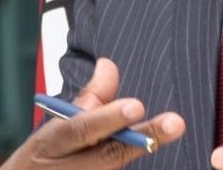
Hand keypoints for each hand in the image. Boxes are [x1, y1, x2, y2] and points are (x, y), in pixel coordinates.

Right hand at [2, 58, 184, 168]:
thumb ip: (90, 97)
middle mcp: (68, 169)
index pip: (82, 129)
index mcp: (53, 143)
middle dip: (146, 138)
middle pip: (111, 155)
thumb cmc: (46, 155)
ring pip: (116, 167)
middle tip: (176, 123)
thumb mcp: (56, 125)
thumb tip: (109, 64)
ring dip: (143, 147)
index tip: (136, 106)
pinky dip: (133, 157)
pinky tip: (153, 141)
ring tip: (169, 128)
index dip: (109, 118)